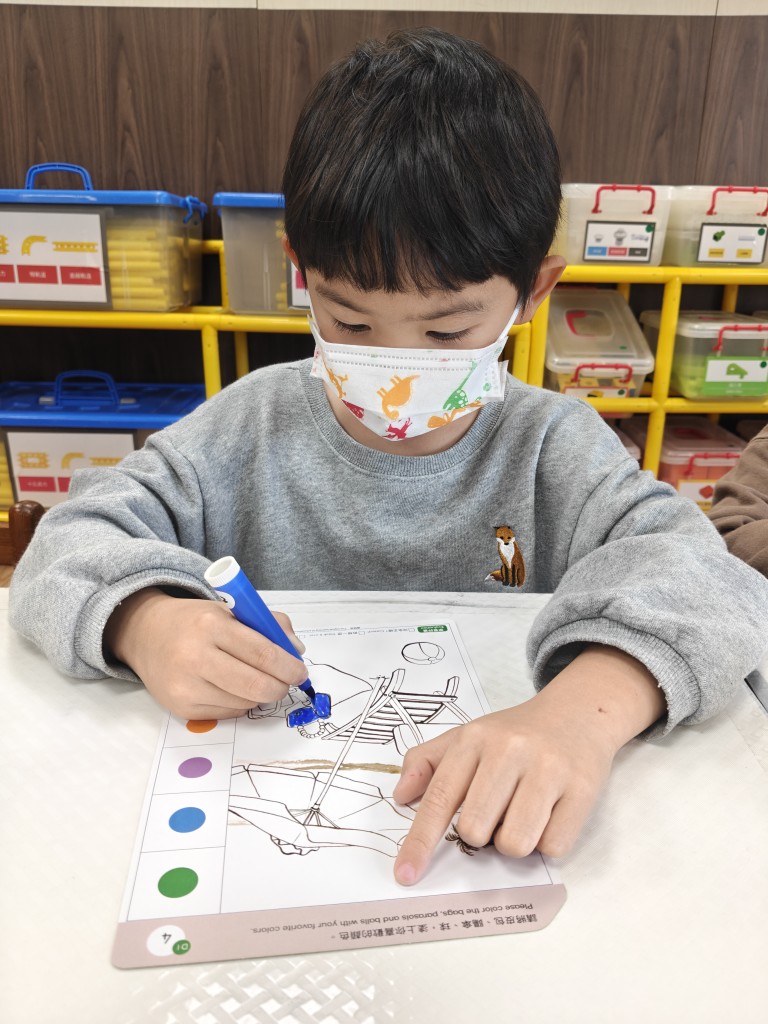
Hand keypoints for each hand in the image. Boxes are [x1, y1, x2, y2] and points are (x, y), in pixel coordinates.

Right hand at [104, 587, 307, 718]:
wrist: (146, 634)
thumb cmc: (195, 622)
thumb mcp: (231, 610)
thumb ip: (269, 624)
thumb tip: (297, 651)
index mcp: (211, 625)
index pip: (263, 653)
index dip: (289, 667)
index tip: (300, 671)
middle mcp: (195, 657)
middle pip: (256, 685)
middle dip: (281, 687)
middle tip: (287, 682)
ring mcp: (185, 686)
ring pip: (245, 703)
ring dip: (260, 695)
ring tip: (254, 678)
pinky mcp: (180, 708)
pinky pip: (227, 713)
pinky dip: (240, 703)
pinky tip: (231, 687)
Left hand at [392, 645, 665, 884]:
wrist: (578, 711)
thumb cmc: (516, 732)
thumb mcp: (467, 735)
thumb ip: (427, 761)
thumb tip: (400, 796)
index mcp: (474, 739)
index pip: (439, 797)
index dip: (420, 841)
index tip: (406, 874)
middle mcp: (509, 750)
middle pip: (475, 829)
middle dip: (480, 834)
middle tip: (496, 811)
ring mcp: (548, 769)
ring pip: (514, 844)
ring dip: (514, 842)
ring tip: (522, 814)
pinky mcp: (582, 789)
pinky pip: (553, 846)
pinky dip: (546, 842)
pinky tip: (549, 814)